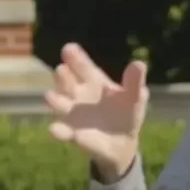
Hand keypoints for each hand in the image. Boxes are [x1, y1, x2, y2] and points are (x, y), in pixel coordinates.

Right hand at [44, 43, 148, 179]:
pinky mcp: (72, 134)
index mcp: (94, 81)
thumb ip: (134, 82)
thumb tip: (139, 63)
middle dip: (63, 77)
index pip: (82, 67)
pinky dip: (58, 131)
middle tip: (61, 69)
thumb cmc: (127, 113)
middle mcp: (78, 94)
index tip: (68, 48)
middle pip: (67, 82)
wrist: (122, 141)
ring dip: (55, 101)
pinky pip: (64, 132)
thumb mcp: (135, 97)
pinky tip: (54, 129)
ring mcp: (72, 113)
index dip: (75, 58)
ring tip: (50, 97)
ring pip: (61, 104)